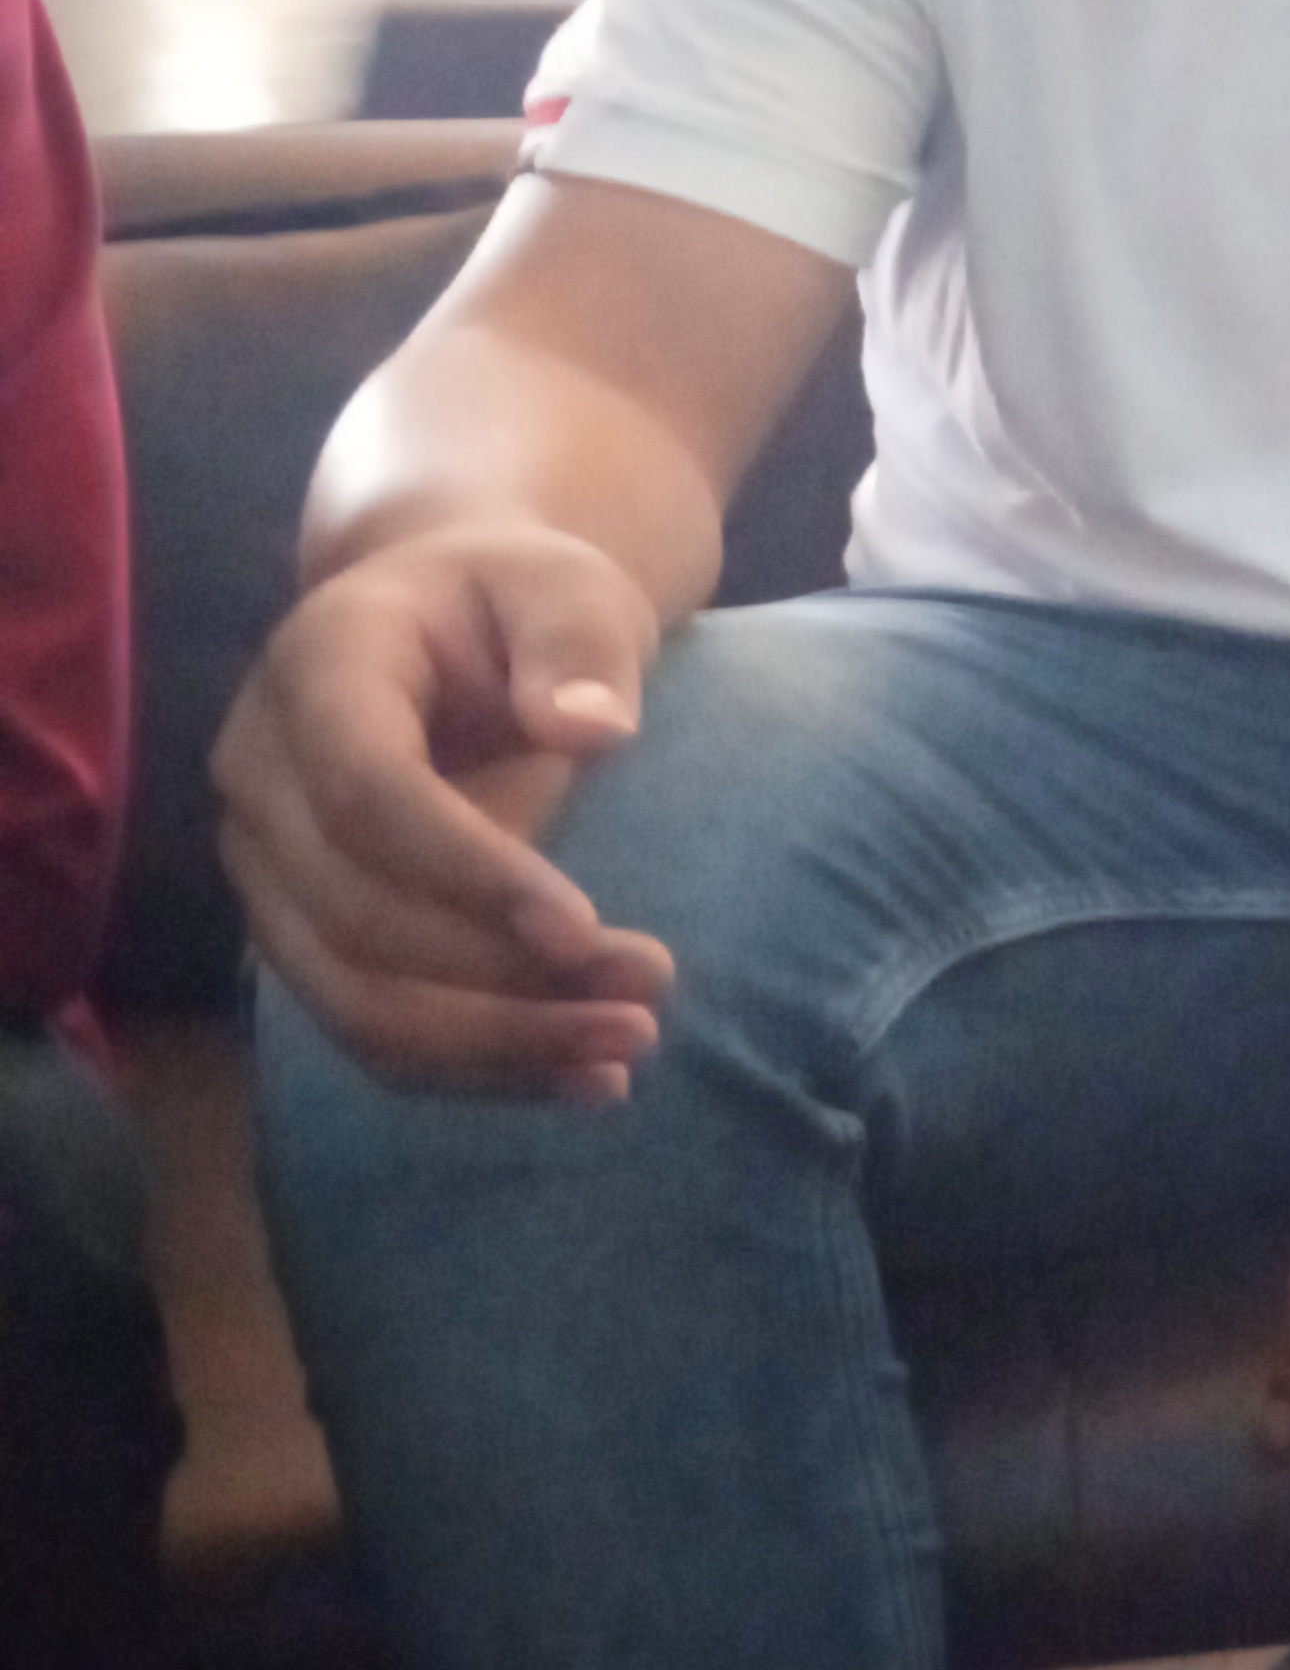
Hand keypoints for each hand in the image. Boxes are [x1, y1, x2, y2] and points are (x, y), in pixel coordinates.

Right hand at [214, 522, 677, 1098]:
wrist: (450, 627)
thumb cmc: (515, 603)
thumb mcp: (565, 589)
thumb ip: (577, 647)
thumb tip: (592, 731)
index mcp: (317, 670)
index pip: (366, 793)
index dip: (467, 873)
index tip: (584, 928)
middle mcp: (258, 775)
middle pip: (355, 916)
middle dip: (502, 977)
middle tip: (651, 994)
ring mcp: (265, 866)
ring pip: (351, 999)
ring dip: (493, 1046)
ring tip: (629, 1049)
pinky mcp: (300, 933)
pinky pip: (368, 1028)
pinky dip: (473, 1069)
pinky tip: (584, 1080)